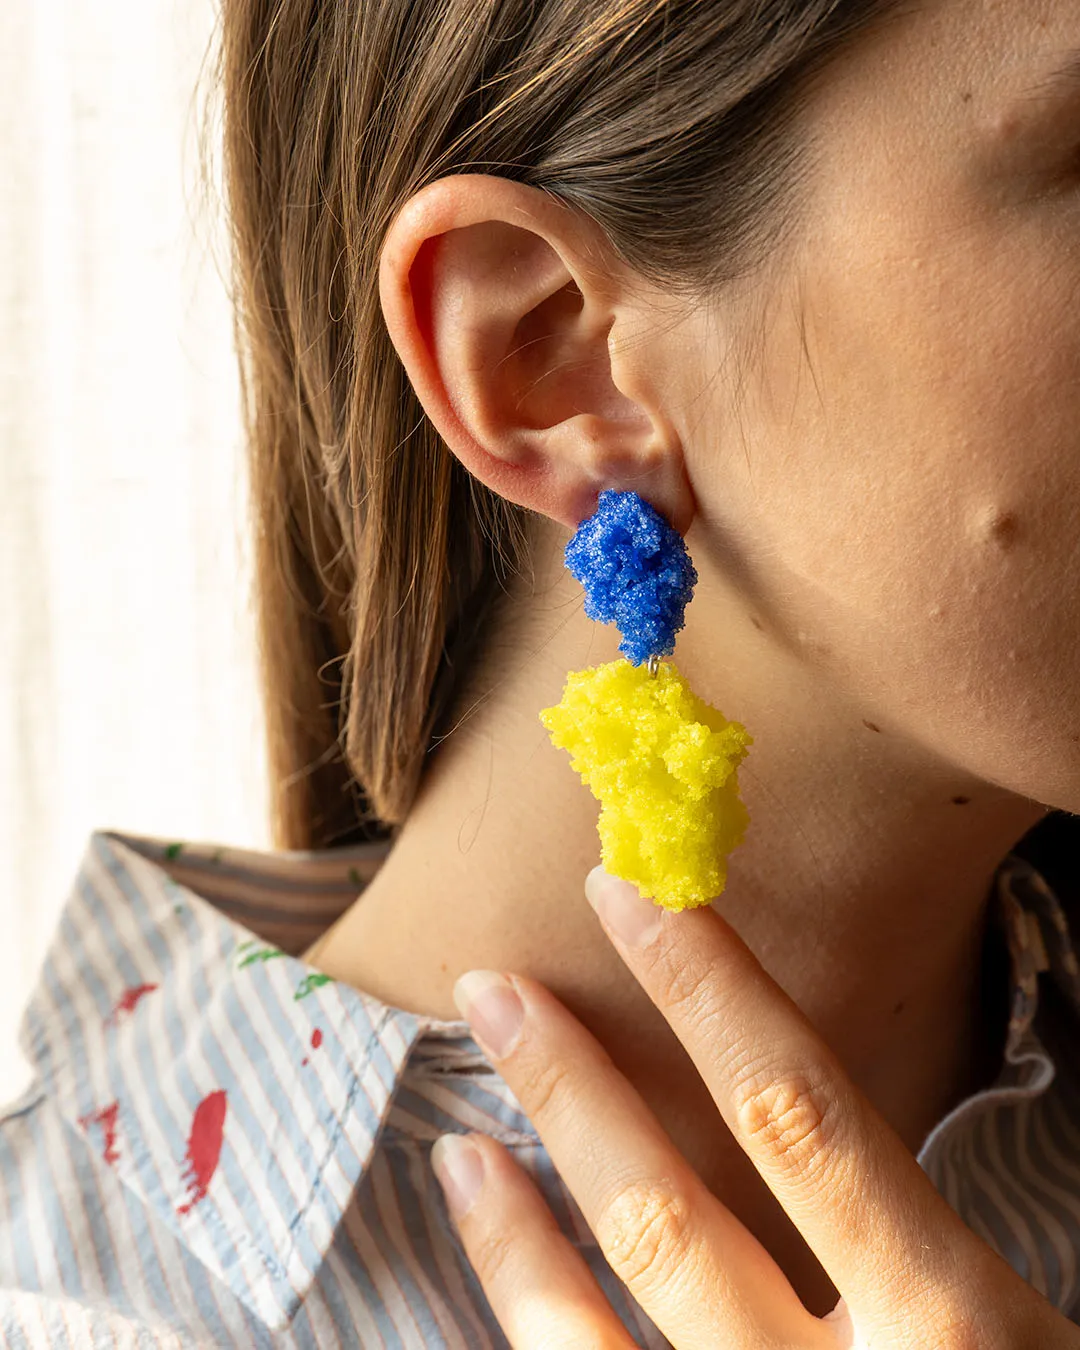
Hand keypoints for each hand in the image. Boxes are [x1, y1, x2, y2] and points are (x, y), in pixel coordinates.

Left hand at [431, 866, 1079, 1348]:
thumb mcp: (1008, 1334)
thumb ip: (900, 1246)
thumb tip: (767, 1103)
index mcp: (954, 1326)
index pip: (800, 1114)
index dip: (706, 992)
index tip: (632, 894)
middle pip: (668, 1220)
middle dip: (568, 1088)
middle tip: (490, 986)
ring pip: (592, 1344)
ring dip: (511, 1236)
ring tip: (458, 1143)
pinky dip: (532, 1333)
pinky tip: (504, 1280)